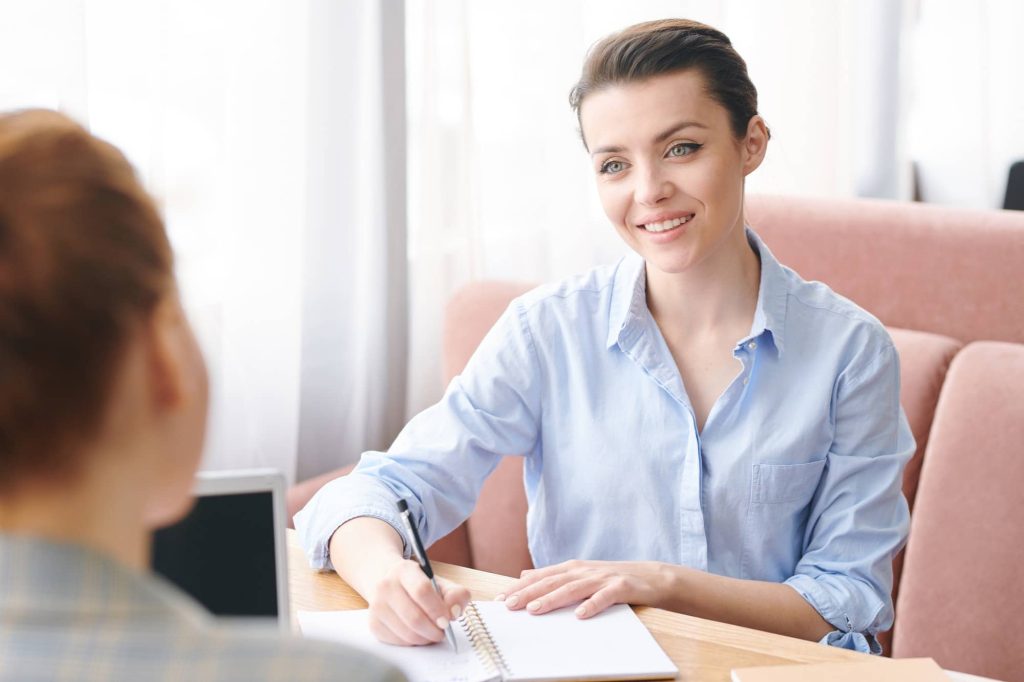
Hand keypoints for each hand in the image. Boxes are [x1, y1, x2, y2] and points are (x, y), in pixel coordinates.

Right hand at [366, 558, 470, 645]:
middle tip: (442, 632)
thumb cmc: (417, 585)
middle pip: (414, 617)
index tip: (447, 620)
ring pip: (406, 633)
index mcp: (404, 570)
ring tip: (431, 633)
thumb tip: (454, 612)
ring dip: (424, 638)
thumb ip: (455, 594)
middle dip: (433, 630)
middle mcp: (385, 586)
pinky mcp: (373, 623)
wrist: (387, 582)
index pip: (422, 591)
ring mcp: (376, 606)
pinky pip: (397, 642)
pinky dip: (412, 642)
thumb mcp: (439, 582)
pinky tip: (417, 634)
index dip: (437, 609)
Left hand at [496, 560, 669, 618]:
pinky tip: (580, 615)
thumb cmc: (614, 579)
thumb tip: (525, 574)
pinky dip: (592, 605)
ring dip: (552, 598)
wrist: (653, 577)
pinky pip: (605, 597)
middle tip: (510, 605)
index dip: (521, 586)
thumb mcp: (582, 574)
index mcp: (573, 568)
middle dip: (529, 592)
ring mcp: (603, 578)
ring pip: (573, 588)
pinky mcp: (622, 587)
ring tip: (535, 609)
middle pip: (553, 581)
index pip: (542, 577)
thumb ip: (554, 575)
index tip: (501, 598)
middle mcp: (585, 570)